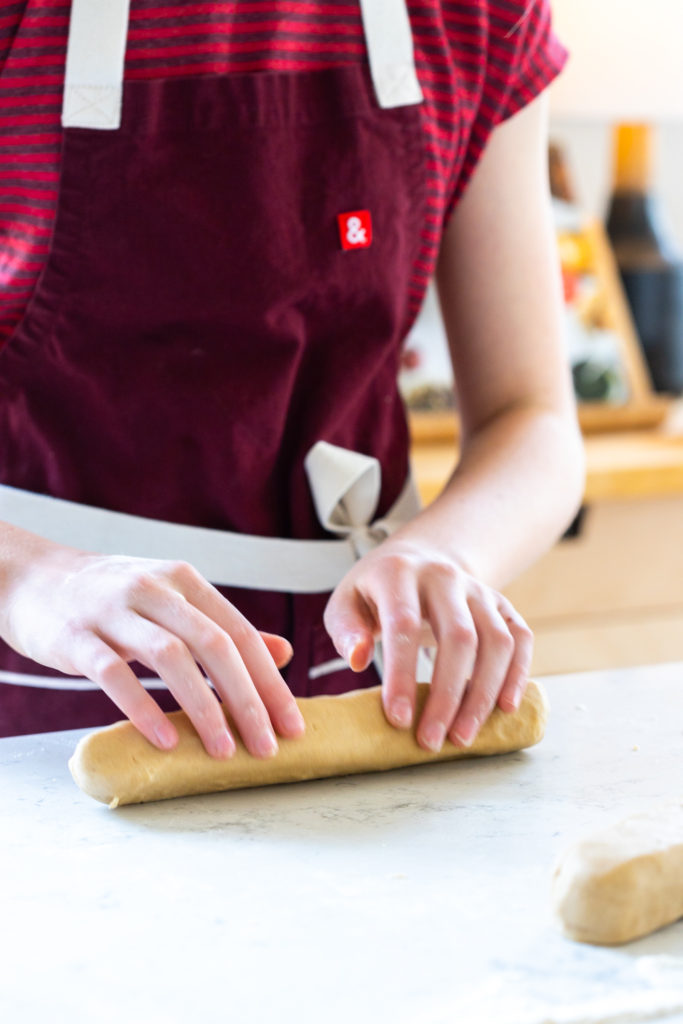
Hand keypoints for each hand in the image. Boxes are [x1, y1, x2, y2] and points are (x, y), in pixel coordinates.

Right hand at [1, 543, 304, 757]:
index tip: (291, 724)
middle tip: (267, 746)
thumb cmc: (112, 598)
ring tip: (223, 750)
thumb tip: (281, 653)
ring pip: (172, 658)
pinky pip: (116, 675)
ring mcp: (114, 610)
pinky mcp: (77, 637)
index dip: (270, 681)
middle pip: (215, 644)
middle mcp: (155, 589)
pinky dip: (145, 710)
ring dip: (204, 708)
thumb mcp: (171, 600)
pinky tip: (165, 741)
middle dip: (247, 699)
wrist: (33, 579)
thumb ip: (222, 626)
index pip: (240, 633)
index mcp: (185, 581)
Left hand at [324, 536, 532, 751]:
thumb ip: (346, 629)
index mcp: (400, 572)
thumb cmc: (376, 593)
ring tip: (462, 736)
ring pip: (496, 641)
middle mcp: (445, 576)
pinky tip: (504, 708)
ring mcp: (479, 590)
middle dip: (447, 695)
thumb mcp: (346, 602)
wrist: (420, 559)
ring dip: (483, 694)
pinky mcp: (502, 605)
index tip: (399, 719)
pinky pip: (520, 639)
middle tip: (431, 740)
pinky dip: (518, 674)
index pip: (404, 624)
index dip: (403, 675)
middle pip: (459, 637)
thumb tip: (358, 660)